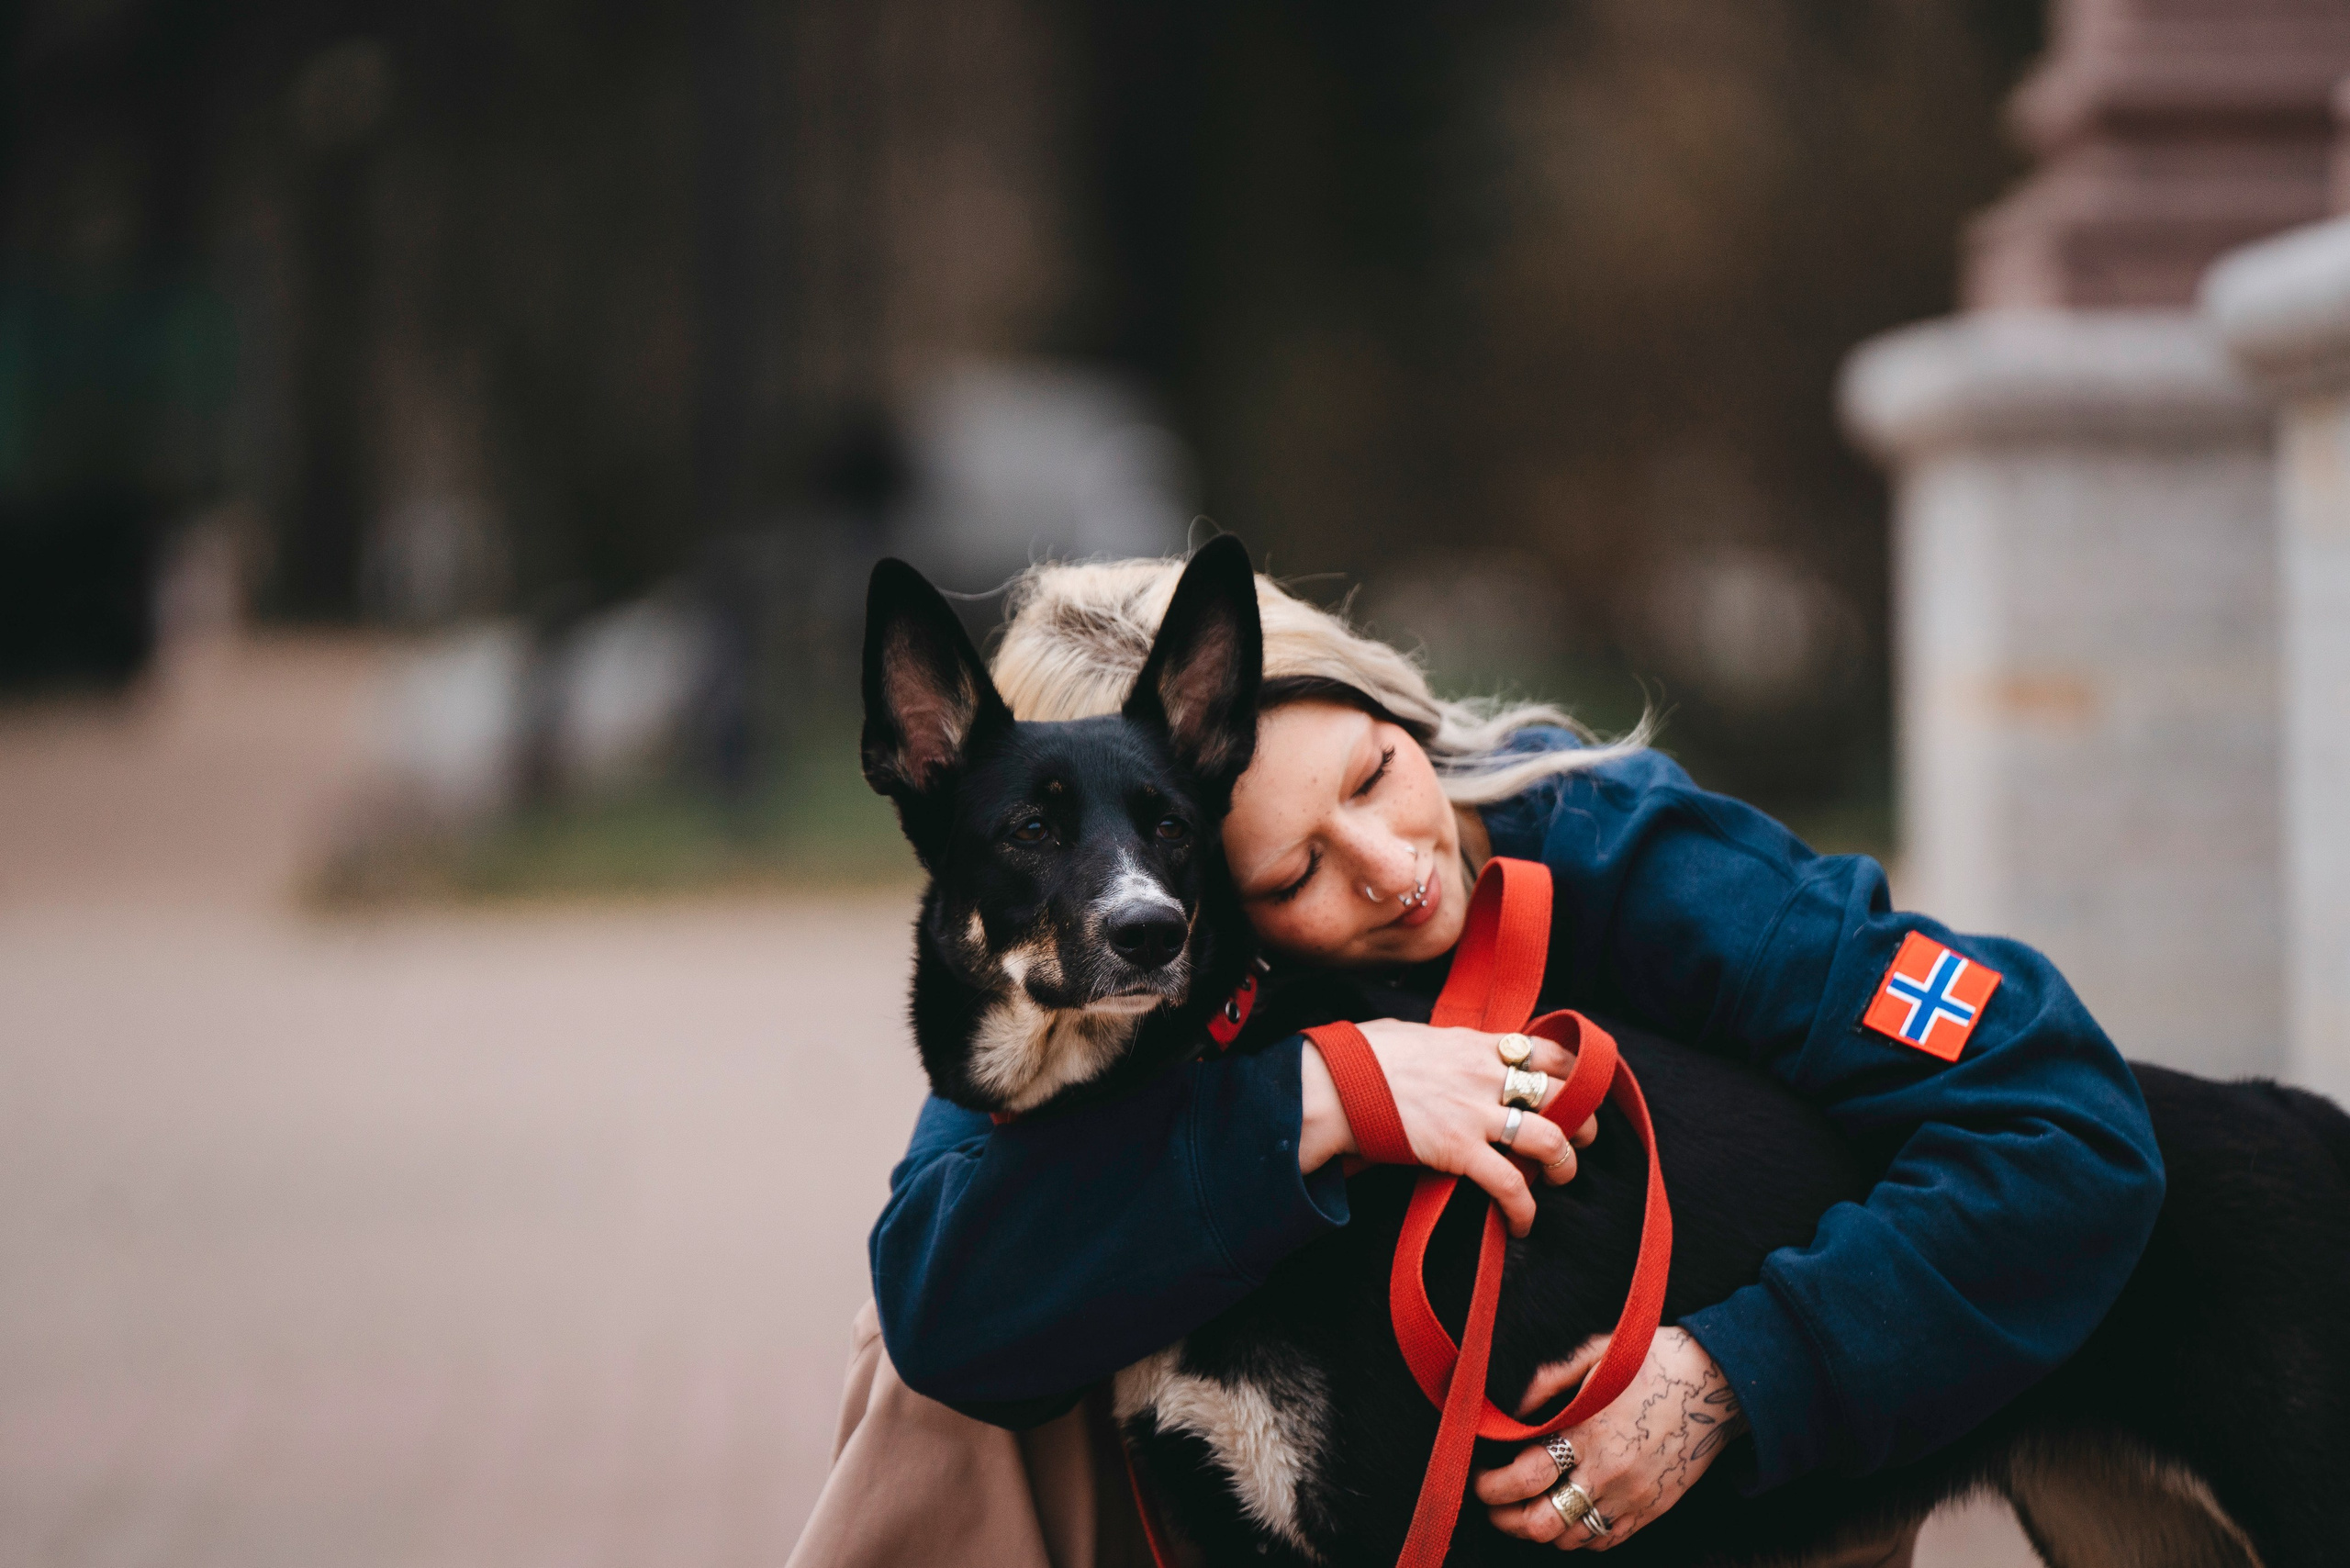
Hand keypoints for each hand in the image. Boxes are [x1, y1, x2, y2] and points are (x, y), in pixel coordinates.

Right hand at [1298, 1021, 1600, 1235]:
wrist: (1332, 1085)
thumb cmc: (1360, 1056)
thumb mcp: (1413, 1034)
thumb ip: (1446, 1044)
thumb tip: (1450, 1048)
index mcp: (1475, 1044)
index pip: (1547, 1049)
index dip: (1574, 1071)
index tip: (1576, 1089)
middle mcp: (1485, 1075)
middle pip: (1562, 1094)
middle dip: (1582, 1120)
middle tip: (1579, 1138)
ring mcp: (1474, 1113)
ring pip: (1550, 1139)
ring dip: (1565, 1164)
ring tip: (1561, 1178)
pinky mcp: (1458, 1150)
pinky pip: (1510, 1184)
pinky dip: (1524, 1210)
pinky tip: (1522, 1225)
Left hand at [1474, 1328, 1744, 1549]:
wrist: (1720, 1381)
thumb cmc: (1654, 1358)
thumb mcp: (1597, 1352)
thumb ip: (1549, 1378)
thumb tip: (1507, 1405)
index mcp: (1588, 1432)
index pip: (1524, 1477)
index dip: (1490, 1485)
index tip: (1480, 1476)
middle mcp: (1608, 1472)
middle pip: (1541, 1523)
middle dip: (1505, 1518)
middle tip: (1494, 1502)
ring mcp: (1632, 1497)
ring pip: (1570, 1539)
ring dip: (1539, 1528)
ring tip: (1526, 1507)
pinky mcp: (1652, 1510)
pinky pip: (1605, 1542)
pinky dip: (1578, 1536)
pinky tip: (1567, 1513)